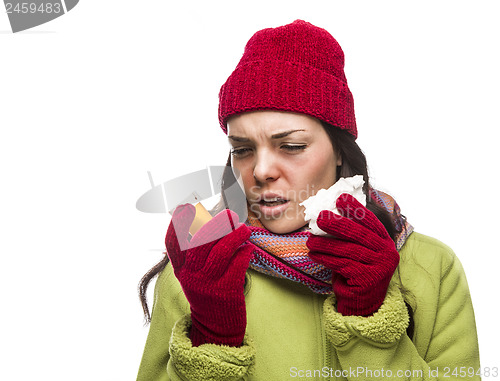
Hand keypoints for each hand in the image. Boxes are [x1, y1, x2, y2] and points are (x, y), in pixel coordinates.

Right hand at [165, 204, 252, 346]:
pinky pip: (237, 265)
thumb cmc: (208, 292)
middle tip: (230, 215)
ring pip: (221, 252)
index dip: (177, 225)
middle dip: (216, 225)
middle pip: (201, 243)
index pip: (173, 244)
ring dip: (235, 236)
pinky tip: (249, 248)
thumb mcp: (195, 275)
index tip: (185, 208)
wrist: (216, 327)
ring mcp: (207, 285)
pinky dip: (244, 253)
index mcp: (181, 270)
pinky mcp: (226, 292)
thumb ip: (199, 253)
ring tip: (244, 228)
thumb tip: (215, 223)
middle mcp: (191, 277)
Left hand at [306, 194, 399, 315]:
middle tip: (320, 217)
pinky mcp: (368, 280)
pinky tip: (314, 254)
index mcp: (385, 241)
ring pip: (348, 250)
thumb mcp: (357, 250)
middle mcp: (387, 253)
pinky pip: (342, 265)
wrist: (361, 303)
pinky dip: (326, 258)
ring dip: (326, 244)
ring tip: (310, 240)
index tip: (340, 198)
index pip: (371, 221)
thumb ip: (351, 234)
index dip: (356, 209)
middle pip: (360, 234)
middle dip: (338, 224)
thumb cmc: (356, 271)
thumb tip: (327, 212)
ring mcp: (380, 268)